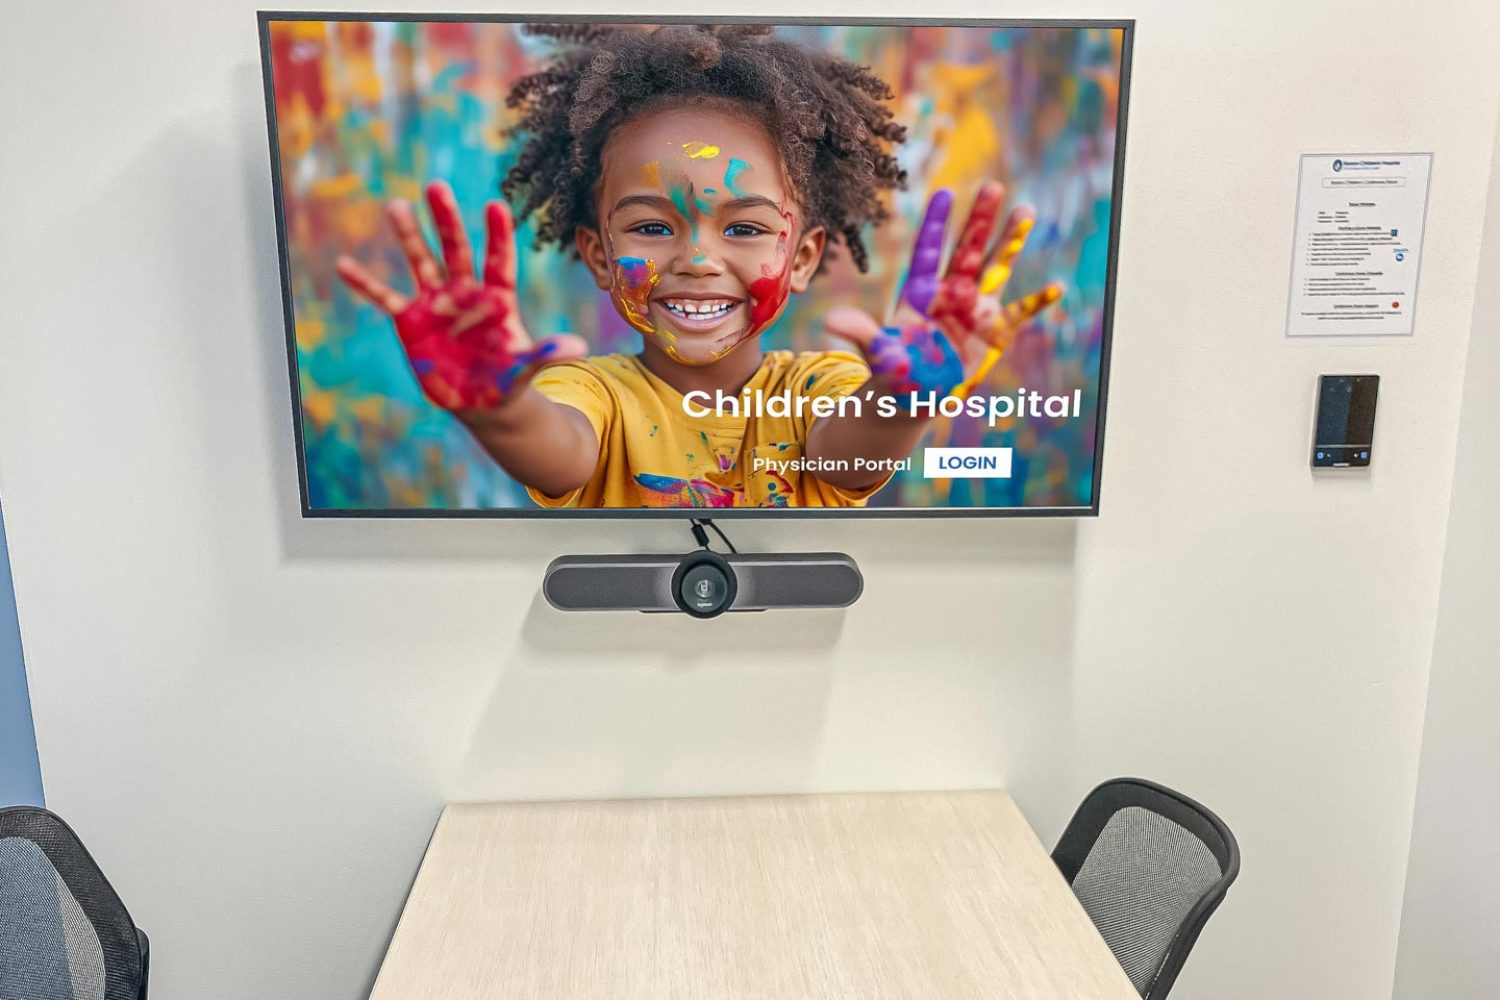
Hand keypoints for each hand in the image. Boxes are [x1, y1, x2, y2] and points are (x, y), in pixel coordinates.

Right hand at [336, 181, 586, 411]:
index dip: (497, 236)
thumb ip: (548, 354)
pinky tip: (344, 264)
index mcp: (497, 299)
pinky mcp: (411, 320)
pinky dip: (366, 283)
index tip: (495, 205)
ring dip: (409, 236)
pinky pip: (385, 298)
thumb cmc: (507, 380)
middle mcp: (465, 293)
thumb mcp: (526, 369)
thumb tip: (580, 348)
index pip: (499, 261)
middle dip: (446, 220)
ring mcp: (436, 303)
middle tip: (436, 186)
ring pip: (421, 262)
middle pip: (456, 250)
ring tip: (396, 205)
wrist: (480, 399)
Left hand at [826, 183, 1063, 395]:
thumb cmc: (892, 370)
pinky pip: (1019, 313)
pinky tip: (1056, 287)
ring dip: (1010, 242)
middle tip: (992, 187)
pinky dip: (1037, 302)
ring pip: (996, 268)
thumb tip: (832, 321)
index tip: (945, 193)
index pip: (929, 251)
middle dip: (979, 221)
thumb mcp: (877, 352)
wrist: (914, 394)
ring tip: (1025, 211)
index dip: (936, 224)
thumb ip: (861, 332)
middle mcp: (951, 292)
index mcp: (920, 292)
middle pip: (967, 250)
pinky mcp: (994, 332)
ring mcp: (975, 309)